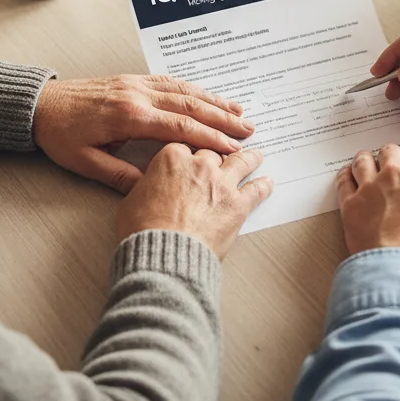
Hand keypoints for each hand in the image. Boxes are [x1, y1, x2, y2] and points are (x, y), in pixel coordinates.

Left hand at [33, 75, 253, 192]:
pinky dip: (193, 88)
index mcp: (128, 116)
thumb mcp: (85, 163)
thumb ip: (119, 176)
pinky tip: (207, 95)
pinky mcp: (132, 80)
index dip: (210, 138)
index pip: (180, 127)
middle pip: (190, 105)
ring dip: (213, 100)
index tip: (232, 148)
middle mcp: (137, 95)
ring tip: (238, 112)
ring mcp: (136, 84)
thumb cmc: (59, 134)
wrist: (38, 104)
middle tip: (248, 130)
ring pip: (184, 90)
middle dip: (222, 119)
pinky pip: (170, 82)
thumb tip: (151, 189)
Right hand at [117, 145, 272, 258]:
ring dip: (250, 158)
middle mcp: (200, 165)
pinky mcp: (238, 204)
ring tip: (256, 156)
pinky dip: (263, 186)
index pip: (185, 145)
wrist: (164, 255)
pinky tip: (267, 183)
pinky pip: (256, 190)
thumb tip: (145, 186)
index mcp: (172, 158)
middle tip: (223, 153)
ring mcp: (221, 183)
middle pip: (213, 152)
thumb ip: (145, 185)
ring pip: (241, 161)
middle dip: (217, 154)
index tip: (194, 154)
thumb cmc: (143, 231)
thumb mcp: (132, 200)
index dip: (189, 152)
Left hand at [336, 143, 399, 267]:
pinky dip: (345, 175)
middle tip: (394, 164)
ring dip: (366, 159)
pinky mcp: (351, 202)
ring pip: (363, 160)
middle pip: (390, 151)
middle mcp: (396, 173)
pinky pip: (344, 180)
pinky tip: (347, 175)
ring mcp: (370, 186)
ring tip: (367, 162)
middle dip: (393, 155)